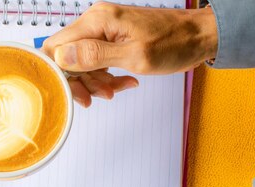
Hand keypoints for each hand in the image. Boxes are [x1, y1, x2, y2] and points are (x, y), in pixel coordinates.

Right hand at [42, 2, 217, 106]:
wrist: (199, 37)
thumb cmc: (174, 43)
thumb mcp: (134, 55)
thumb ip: (95, 56)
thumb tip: (62, 57)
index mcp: (97, 21)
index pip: (56, 46)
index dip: (59, 73)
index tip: (72, 92)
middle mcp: (96, 22)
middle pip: (67, 57)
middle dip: (81, 81)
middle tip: (98, 97)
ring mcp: (104, 31)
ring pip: (82, 63)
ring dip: (96, 82)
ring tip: (116, 90)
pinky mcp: (112, 40)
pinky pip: (98, 62)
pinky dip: (107, 76)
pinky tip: (123, 82)